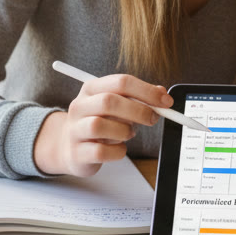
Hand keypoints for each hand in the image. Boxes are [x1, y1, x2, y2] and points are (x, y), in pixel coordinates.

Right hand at [35, 74, 173, 176]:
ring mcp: (74, 130)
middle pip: (109, 102)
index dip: (147, 91)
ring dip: (124, 131)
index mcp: (91, 88)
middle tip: (153, 119)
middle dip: (138, 110)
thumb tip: (162, 94)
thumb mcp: (117, 105)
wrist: (69, 146)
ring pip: (100, 126)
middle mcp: (79, 106)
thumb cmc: (99, 122)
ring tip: (127, 134)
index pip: (121, 82)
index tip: (166, 101)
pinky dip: (117, 152)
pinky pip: (101, 152)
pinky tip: (118, 149)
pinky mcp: (76, 153)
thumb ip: (139, 98)